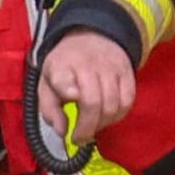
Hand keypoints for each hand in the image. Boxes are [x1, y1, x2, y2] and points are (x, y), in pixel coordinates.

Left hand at [38, 29, 134, 144]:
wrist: (91, 35)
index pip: (63, 79)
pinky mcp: (127, 73)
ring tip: (92, 127)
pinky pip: (127, 102)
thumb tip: (61, 131)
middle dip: (86, 127)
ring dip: (102, 124)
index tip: (70, 99)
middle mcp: (86, 66)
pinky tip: (107, 117)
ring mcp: (110, 69)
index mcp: (61, 66)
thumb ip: (49, 109)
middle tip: (79, 138)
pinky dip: (118, 116)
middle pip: (92, 102)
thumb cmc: (66, 65)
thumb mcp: (46, 82)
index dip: (67, 90)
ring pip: (112, 106)